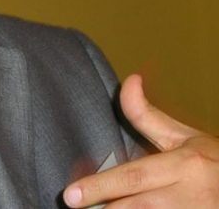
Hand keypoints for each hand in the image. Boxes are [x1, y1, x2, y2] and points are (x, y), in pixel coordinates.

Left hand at [63, 74, 218, 207]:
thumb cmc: (212, 162)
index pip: (133, 177)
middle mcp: (188, 196)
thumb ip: (149, 116)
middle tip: (74, 205)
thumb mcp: (183, 138)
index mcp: (184, 166)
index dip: (100, 186)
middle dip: (103, 208)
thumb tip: (128, 80)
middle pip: (135, 207)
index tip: (70, 194)